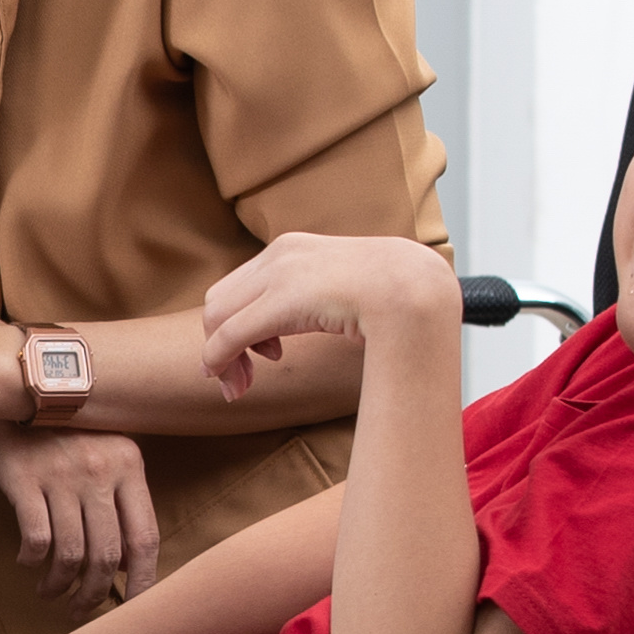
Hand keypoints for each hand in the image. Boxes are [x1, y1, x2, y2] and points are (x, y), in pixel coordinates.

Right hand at [0, 417, 159, 601]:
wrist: (12, 385)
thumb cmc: (61, 426)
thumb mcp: (103, 450)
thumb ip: (118, 498)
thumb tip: (121, 562)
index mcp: (128, 464)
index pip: (144, 537)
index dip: (142, 580)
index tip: (132, 606)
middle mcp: (100, 470)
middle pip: (107, 554)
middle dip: (94, 594)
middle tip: (79, 609)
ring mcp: (62, 473)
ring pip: (71, 552)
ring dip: (59, 584)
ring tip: (49, 592)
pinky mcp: (24, 477)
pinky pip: (35, 536)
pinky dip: (31, 559)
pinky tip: (26, 562)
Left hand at [199, 232, 455, 402]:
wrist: (416, 287)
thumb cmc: (393, 294)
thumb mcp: (345, 289)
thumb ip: (319, 298)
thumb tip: (320, 317)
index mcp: (293, 248)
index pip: (241, 286)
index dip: (235, 323)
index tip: (259, 355)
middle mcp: (279, 254)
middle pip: (220, 300)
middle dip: (220, 343)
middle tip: (239, 380)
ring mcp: (278, 273)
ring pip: (217, 317)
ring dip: (221, 358)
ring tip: (240, 385)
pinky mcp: (280, 299)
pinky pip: (230, 334)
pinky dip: (220, 360)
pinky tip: (235, 383)